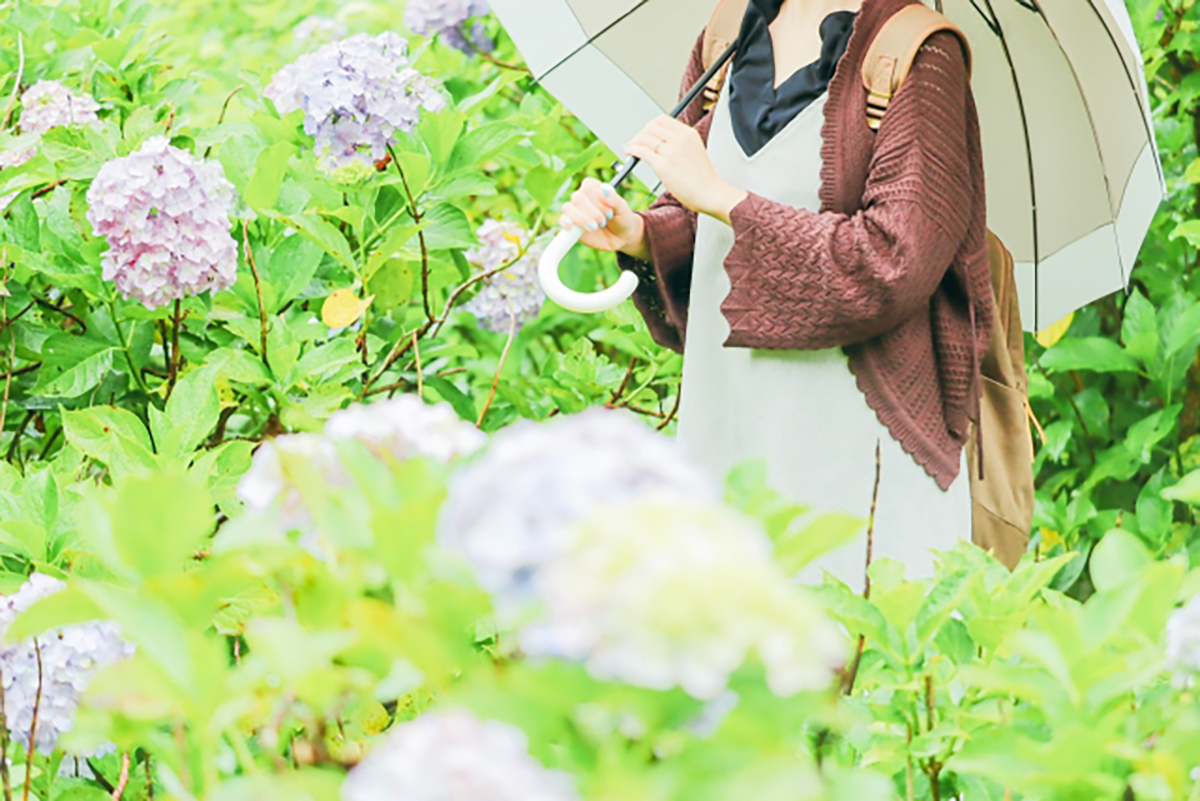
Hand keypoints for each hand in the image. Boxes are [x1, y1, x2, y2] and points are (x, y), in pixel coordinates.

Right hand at [559, 177, 648, 259]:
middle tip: (604, 221)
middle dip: (593, 212)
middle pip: (578, 197)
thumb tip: (603, 189)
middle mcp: (583, 197)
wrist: (621, 238)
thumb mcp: (624, 209)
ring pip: (568, 208)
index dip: (597, 198)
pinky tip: (571, 226)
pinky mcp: (572, 225)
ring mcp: (576, 211)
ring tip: (595, 227)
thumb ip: (614, 199)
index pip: (588, 185)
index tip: (609, 209)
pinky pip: (563, 220)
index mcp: (594, 189)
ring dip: (582, 219)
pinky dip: (566, 222)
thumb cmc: (622, 219)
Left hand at [624, 115, 747, 222]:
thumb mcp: (694, 151)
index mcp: (688, 134)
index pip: (662, 120)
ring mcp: (671, 151)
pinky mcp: (663, 165)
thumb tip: (660, 142)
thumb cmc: (703, 178)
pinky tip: (629, 153)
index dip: (650, 126)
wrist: (711, 193)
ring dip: (633, 142)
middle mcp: (680, 139)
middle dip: (640, 133)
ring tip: (629, 148)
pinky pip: (642, 152)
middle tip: (636, 141)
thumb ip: (680, 144)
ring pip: (644, 138)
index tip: (646, 133)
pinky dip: (632, 150)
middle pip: (651, 127)